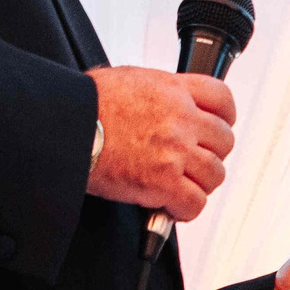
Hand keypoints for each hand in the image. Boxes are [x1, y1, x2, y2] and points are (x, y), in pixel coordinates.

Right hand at [87, 65, 235, 223]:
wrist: (65, 124)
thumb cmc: (86, 104)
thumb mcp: (130, 80)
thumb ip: (160, 92)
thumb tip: (168, 101)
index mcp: (174, 90)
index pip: (223, 100)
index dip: (224, 118)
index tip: (216, 128)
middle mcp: (181, 119)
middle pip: (223, 141)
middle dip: (210, 154)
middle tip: (191, 162)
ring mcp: (174, 151)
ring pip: (215, 174)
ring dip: (200, 183)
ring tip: (180, 185)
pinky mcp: (163, 182)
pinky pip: (195, 203)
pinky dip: (185, 209)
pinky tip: (171, 206)